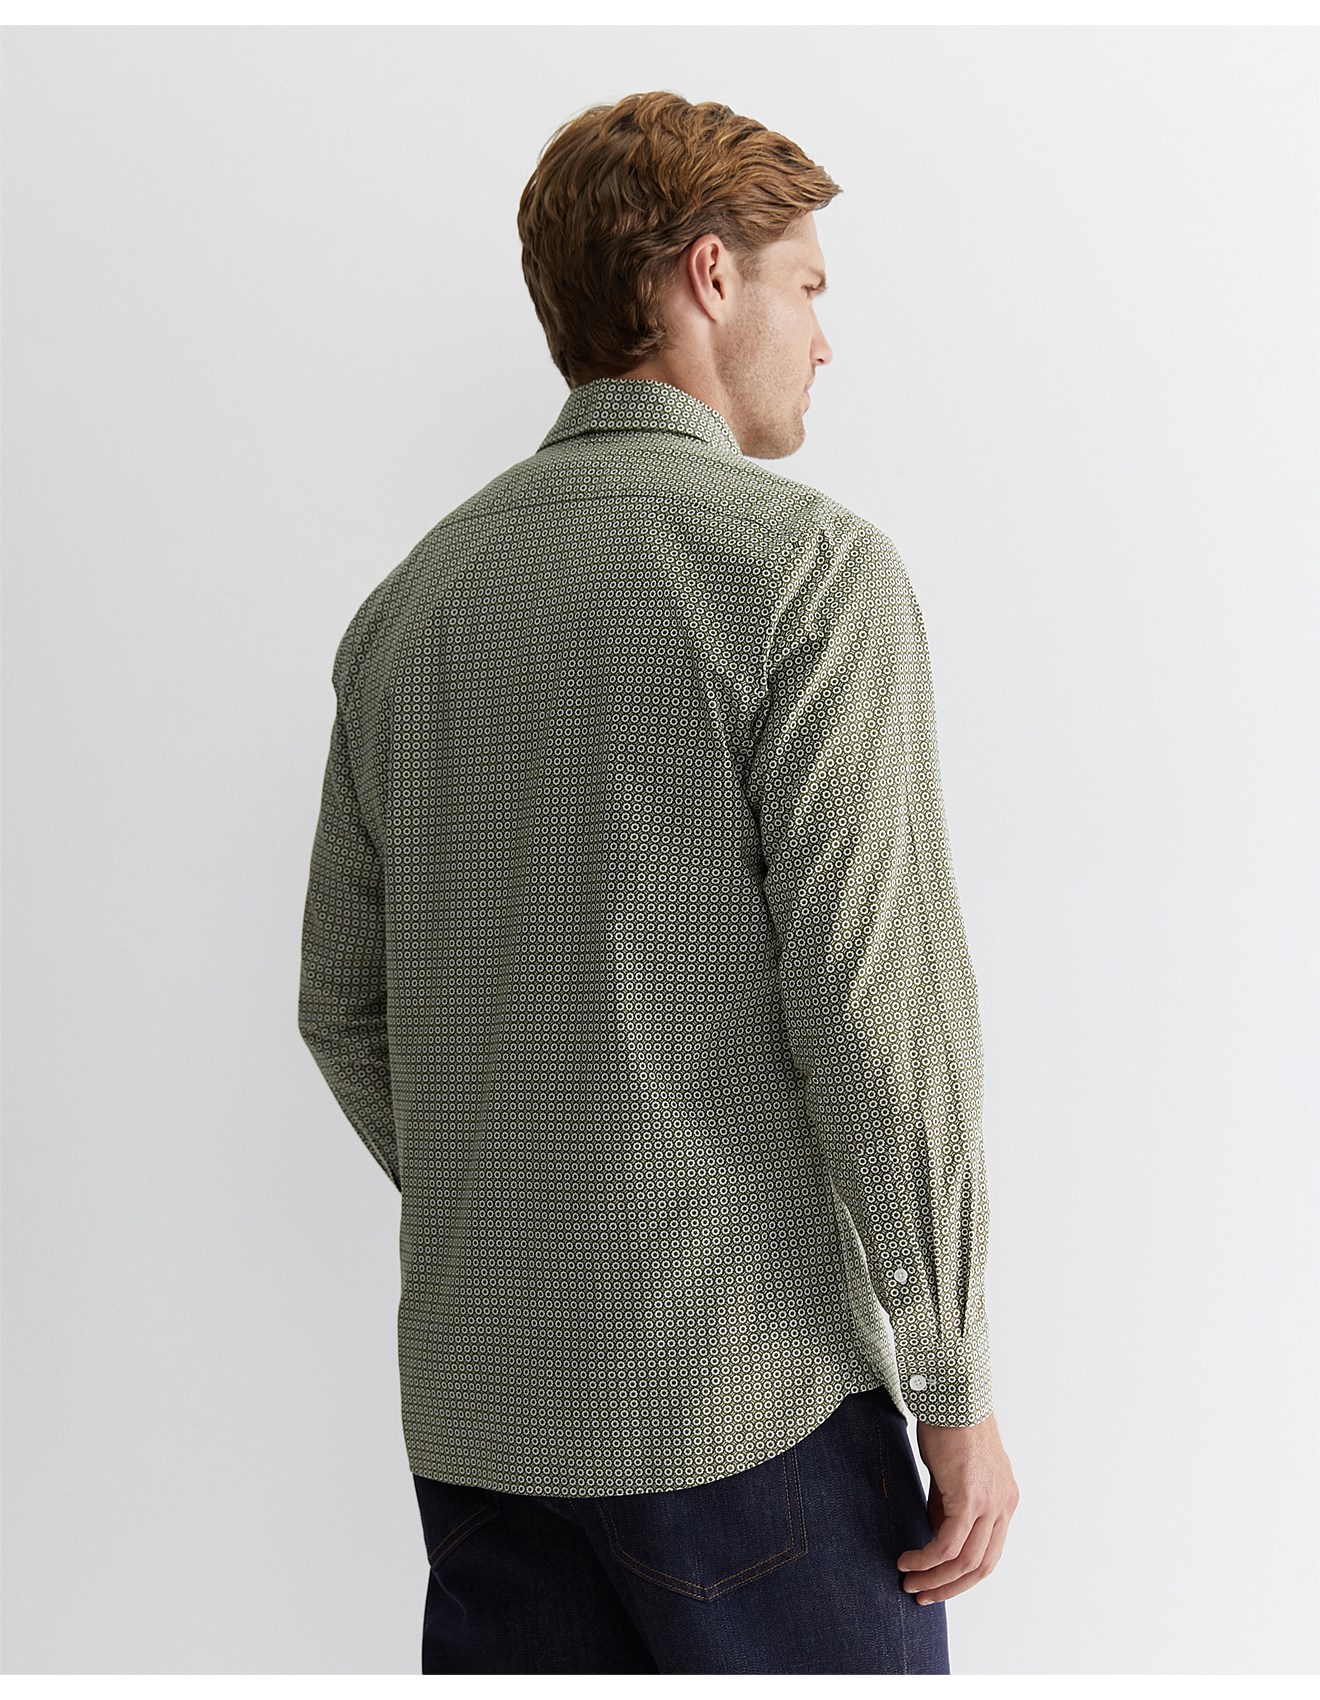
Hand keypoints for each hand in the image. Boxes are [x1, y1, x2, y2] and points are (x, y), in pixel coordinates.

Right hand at [896, 1410, 1018, 1604]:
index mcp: (1004, 1501)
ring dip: (935, 1578)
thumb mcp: (952, 1475)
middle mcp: (1004, 1506)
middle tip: (923, 1595)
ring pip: (966, 1561)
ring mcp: (990, 1504)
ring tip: (908, 1581)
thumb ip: (948, 1506)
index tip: (937, 1584)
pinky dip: (927, 1558)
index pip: (989, 1552)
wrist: (952, 1396)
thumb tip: (935, 1534)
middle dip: (950, 1587)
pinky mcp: (970, 1498)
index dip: (963, 1575)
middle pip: (982, 1566)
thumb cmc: (950, 1426)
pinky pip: (948, 1543)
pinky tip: (908, 1560)